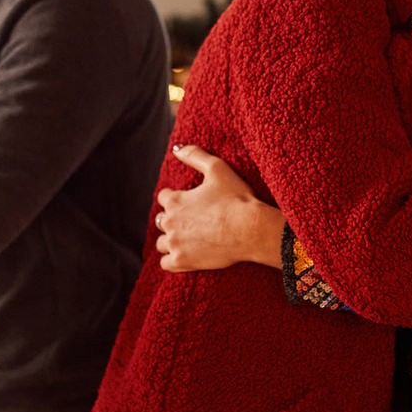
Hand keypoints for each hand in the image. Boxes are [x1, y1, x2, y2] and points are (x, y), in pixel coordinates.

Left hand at [156, 145, 285, 271]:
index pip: (164, 197)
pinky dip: (172, 260)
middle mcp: (170, 222)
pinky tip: (184, 256)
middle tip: (192, 222)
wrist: (251, 230)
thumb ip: (195, 155)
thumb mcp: (217, 168)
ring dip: (171, 240)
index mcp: (175, 200)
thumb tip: (177, 148)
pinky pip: (166, 263)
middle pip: (161, 221)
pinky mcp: (182, 261)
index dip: (176, 198)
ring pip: (162, 243)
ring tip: (187, 240)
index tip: (189, 202)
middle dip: (172, 220)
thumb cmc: (237, 198)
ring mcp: (175, 243)